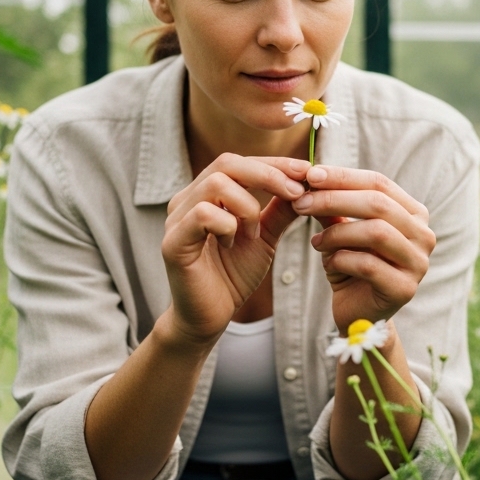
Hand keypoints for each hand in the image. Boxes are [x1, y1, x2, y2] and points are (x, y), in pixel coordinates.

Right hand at [160, 154, 308, 345]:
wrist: (209, 317)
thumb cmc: (232, 275)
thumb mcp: (264, 237)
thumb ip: (280, 210)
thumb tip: (306, 183)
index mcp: (206, 194)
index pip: (240, 162)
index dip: (274, 163)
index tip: (307, 171)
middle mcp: (187, 199)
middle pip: (227, 163)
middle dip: (268, 175)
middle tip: (297, 192)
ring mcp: (177, 219)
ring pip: (216, 184)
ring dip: (247, 206)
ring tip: (254, 233)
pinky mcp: (172, 242)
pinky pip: (203, 214)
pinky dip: (227, 226)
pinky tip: (231, 245)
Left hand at [292, 165, 435, 330]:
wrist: (358, 314)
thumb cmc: (351, 266)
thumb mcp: (341, 231)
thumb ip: (333, 207)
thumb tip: (310, 177)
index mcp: (413, 213)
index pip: (379, 183)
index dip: (343, 176)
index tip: (309, 174)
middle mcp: (424, 235)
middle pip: (378, 204)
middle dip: (334, 199)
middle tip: (301, 203)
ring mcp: (418, 263)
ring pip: (376, 232)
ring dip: (337, 233)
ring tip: (315, 242)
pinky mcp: (405, 289)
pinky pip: (369, 265)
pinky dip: (341, 260)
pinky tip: (328, 263)